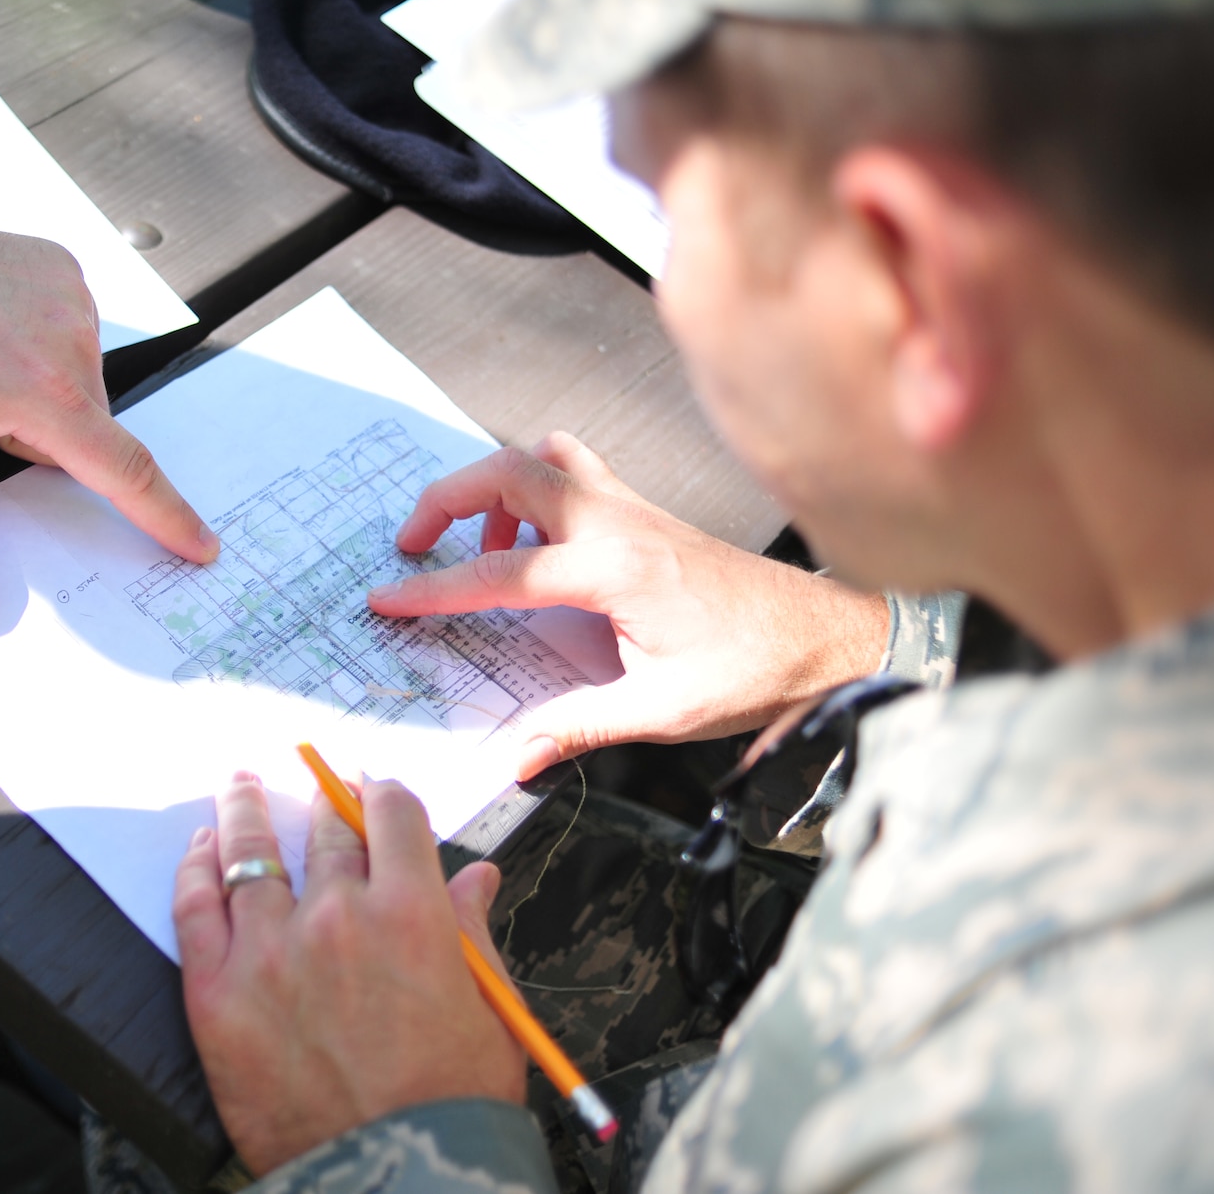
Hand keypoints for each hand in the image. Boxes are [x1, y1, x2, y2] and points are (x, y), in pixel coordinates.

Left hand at [0, 220, 217, 607]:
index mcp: (45, 394)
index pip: (123, 471)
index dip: (165, 515)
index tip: (201, 545)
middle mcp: (72, 339)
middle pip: (89, 425)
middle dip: (48, 435)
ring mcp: (71, 295)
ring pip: (80, 378)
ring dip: (45, 387)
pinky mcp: (62, 265)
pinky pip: (70, 326)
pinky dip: (41, 339)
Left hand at [175, 772, 523, 1175]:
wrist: (392, 1178)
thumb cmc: (451, 1104)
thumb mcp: (488, 1011)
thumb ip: (472, 932)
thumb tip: (476, 877)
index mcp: (412, 912)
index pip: (392, 816)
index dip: (382, 797)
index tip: (372, 794)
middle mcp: (337, 916)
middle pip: (325, 834)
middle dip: (325, 808)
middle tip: (316, 793)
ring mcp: (269, 950)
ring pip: (250, 853)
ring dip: (246, 811)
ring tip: (240, 785)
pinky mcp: (217, 992)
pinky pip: (196, 906)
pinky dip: (197, 867)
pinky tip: (202, 848)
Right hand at [368, 431, 888, 779]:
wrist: (826, 637)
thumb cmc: (756, 669)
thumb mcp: (662, 712)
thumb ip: (577, 727)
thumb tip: (515, 757)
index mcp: (613, 571)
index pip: (497, 572)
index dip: (432, 588)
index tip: (387, 597)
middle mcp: (618, 522)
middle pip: (506, 473)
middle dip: (442, 500)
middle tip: (409, 544)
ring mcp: (633, 506)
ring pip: (540, 457)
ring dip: (492, 488)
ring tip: (478, 544)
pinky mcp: (646, 510)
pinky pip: (575, 468)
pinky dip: (537, 485)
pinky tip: (536, 539)